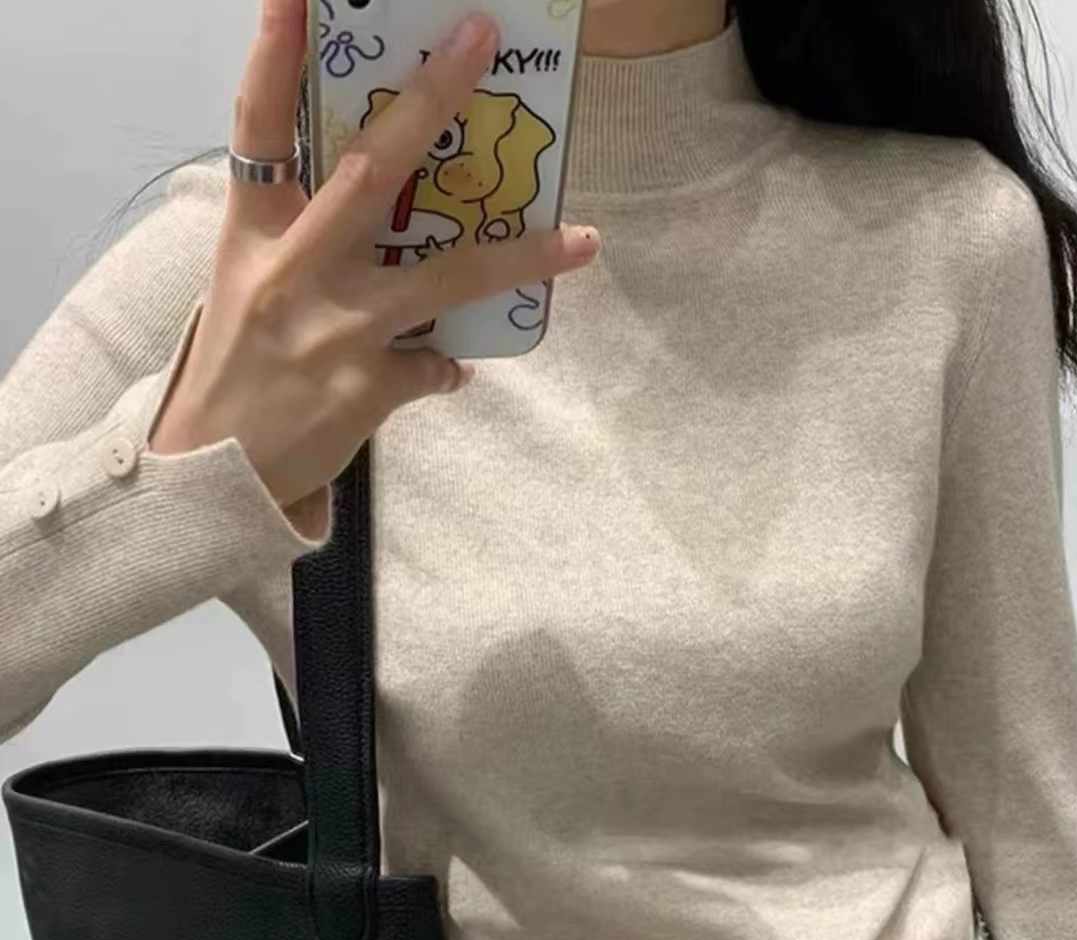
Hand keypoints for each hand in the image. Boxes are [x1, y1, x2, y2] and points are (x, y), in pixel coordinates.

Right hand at [149, 0, 601, 533]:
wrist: (208, 473)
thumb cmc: (234, 367)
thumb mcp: (246, 283)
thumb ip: (302, 236)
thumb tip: (384, 205)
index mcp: (254, 233)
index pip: (259, 125)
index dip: (275, 53)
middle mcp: (293, 269)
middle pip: (369, 171)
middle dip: (428, 100)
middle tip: (480, 40)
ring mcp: (333, 329)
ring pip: (442, 276)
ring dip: (518, 256)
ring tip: (581, 242)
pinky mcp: (363, 388)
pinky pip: (434, 365)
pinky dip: (446, 364)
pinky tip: (450, 367)